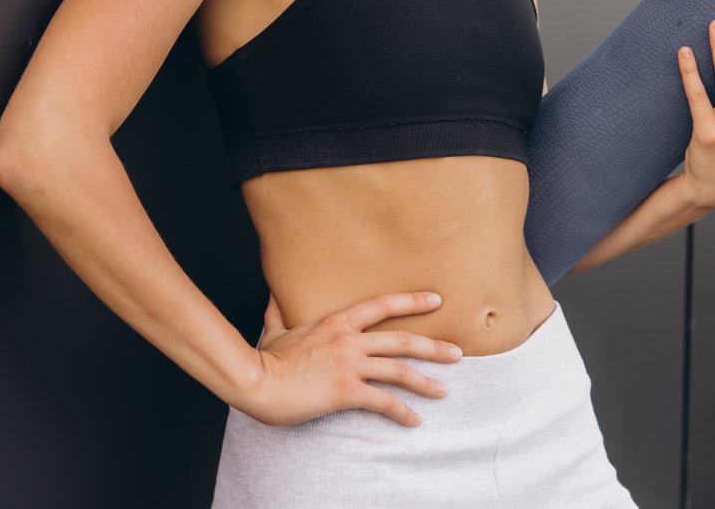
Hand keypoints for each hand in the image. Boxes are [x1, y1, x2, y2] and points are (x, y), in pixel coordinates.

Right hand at [238, 290, 462, 427]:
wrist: (256, 380)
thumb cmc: (264, 358)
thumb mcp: (274, 328)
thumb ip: (280, 311)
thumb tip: (275, 294)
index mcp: (335, 322)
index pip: (381, 305)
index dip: (411, 301)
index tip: (435, 300)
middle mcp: (348, 340)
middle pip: (401, 339)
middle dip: (434, 347)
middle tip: (457, 353)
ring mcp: (349, 364)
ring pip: (399, 370)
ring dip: (426, 381)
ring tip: (444, 390)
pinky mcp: (346, 390)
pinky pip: (383, 402)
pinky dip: (402, 413)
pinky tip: (414, 421)